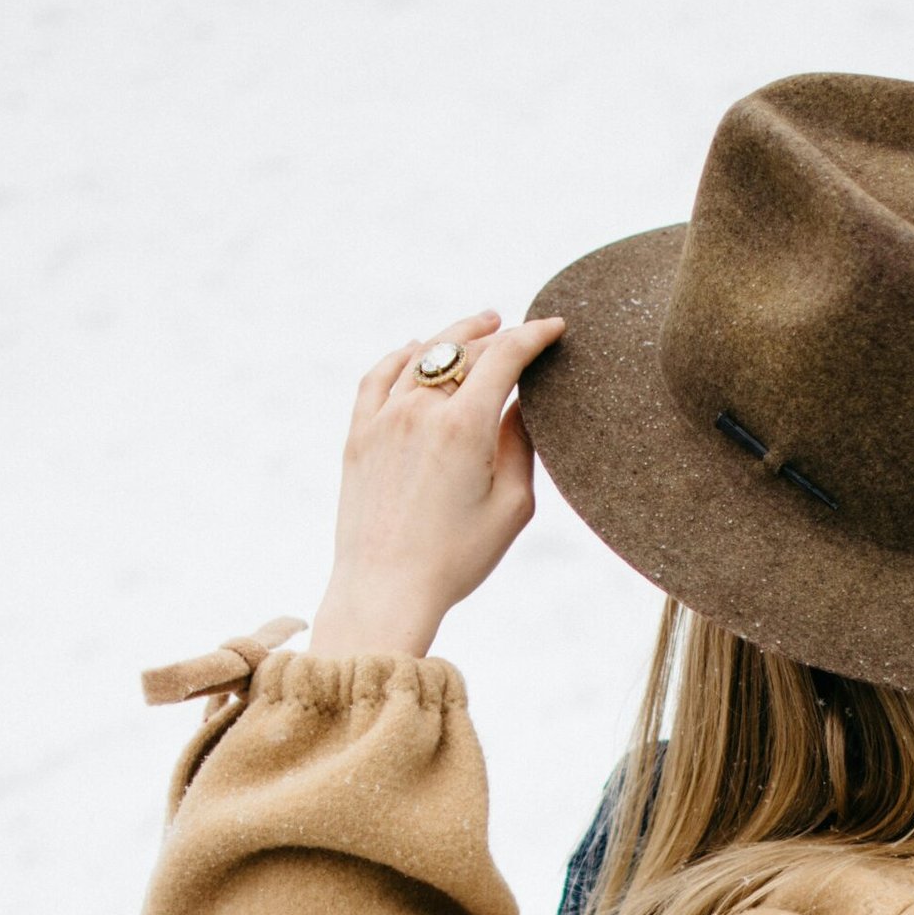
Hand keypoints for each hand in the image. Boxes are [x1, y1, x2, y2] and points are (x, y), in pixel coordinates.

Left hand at [309, 306, 565, 658]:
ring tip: (478, 326)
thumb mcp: (511, 506)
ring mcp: (384, 418)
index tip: (554, 328)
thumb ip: (520, 444)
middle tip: (517, 328)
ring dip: (454, 335)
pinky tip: (416, 347)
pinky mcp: (359, 434)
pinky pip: (380, 375)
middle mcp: (420, 410)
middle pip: (464, 349)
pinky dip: (403, 355)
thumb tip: (520, 402)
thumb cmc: (457, 558)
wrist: (385, 588)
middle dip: (497, 334)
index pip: (505, 357)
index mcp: (464, 427)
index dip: (534, 335)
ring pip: (423, 355)